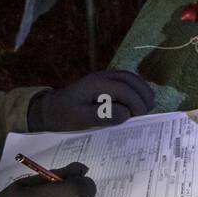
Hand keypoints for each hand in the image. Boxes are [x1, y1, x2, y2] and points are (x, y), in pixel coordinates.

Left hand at [29, 70, 153, 131]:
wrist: (48, 110)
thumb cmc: (62, 116)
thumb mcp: (79, 119)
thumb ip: (102, 116)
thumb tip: (125, 114)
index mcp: (96, 84)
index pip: (123, 89)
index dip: (136, 102)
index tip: (141, 116)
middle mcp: (101, 77)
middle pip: (129, 79)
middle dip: (142, 93)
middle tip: (149, 110)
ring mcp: (103, 78)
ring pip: (129, 77)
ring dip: (141, 89)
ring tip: (148, 104)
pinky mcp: (103, 83)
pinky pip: (124, 81)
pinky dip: (135, 88)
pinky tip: (139, 100)